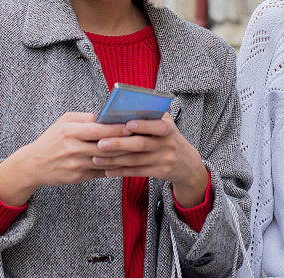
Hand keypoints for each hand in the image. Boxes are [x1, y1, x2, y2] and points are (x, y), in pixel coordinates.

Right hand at [0, 112, 129, 206]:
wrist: (34, 165)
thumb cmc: (51, 139)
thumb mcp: (63, 122)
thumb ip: (84, 118)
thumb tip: (106, 116)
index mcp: (69, 132)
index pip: (98, 130)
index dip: (116, 128)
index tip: (132, 125)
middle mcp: (73, 149)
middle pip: (105, 147)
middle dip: (125, 142)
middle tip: (142, 138)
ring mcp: (75, 165)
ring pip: (105, 161)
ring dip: (123, 156)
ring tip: (139, 150)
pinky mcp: (78, 178)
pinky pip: (100, 172)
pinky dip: (114, 167)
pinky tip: (126, 163)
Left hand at [92, 113, 208, 207]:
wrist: (187, 163)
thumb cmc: (169, 138)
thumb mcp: (166, 125)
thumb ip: (150, 117)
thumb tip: (122, 110)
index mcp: (169, 128)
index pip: (158, 126)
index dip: (143, 125)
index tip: (127, 125)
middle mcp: (168, 145)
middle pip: (141, 145)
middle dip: (119, 144)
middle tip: (100, 143)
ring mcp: (164, 160)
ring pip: (135, 160)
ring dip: (114, 160)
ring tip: (96, 158)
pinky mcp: (160, 173)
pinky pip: (137, 172)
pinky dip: (120, 171)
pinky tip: (107, 170)